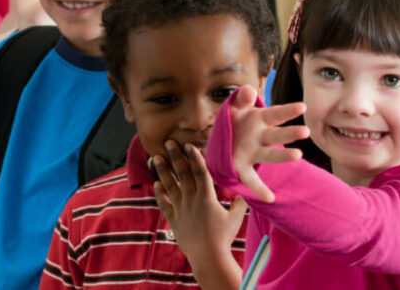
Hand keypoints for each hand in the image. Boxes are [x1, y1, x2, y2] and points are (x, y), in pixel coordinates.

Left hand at [153, 141, 245, 285]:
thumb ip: (239, 203)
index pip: (199, 172)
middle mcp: (191, 200)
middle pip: (182, 174)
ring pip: (169, 186)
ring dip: (163, 171)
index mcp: (206, 197)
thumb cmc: (224, 238)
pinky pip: (164, 204)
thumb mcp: (236, 218)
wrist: (208, 257)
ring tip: (156, 158)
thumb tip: (244, 191)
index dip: (194, 157)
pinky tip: (155, 183)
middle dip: (175, 156)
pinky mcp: (174, 220)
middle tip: (169, 142)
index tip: (188, 145)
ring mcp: (180, 209)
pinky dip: (159, 193)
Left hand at [230, 86, 309, 202]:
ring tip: (297, 155)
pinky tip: (269, 198)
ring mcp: (253, 153)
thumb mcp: (235, 106)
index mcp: (260, 120)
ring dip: (283, 156)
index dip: (288, 110)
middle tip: (305, 131)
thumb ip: (242, 98)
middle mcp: (261, 137)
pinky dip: (259, 188)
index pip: (275, 114)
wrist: (222, 138)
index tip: (302, 106)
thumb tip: (248, 89)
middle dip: (290, 133)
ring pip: (269, 155)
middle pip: (277, 135)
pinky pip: (251, 178)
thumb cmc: (235, 119)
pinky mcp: (242, 167)